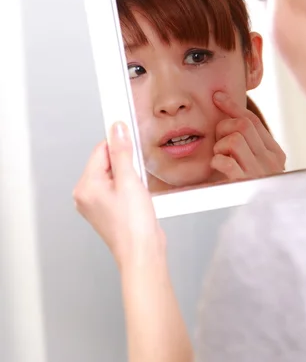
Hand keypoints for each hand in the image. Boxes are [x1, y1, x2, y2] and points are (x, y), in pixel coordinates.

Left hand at [73, 122, 163, 269]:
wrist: (143, 253)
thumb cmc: (133, 225)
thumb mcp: (129, 180)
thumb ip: (122, 152)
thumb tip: (117, 129)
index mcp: (86, 186)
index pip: (101, 150)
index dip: (120, 145)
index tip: (133, 142)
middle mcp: (86, 194)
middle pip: (106, 161)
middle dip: (125, 163)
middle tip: (136, 176)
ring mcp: (96, 203)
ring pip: (114, 174)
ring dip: (129, 175)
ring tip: (138, 191)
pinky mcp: (108, 209)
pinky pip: (118, 186)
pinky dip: (130, 186)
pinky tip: (138, 197)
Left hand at [211, 91, 285, 180]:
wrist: (253, 222)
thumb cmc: (247, 188)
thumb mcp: (255, 163)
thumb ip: (249, 142)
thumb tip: (228, 108)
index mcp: (275, 153)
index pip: (253, 121)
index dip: (232, 106)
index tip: (217, 97)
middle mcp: (271, 162)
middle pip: (243, 125)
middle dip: (223, 128)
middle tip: (218, 142)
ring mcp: (259, 174)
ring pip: (234, 140)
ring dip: (220, 146)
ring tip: (219, 157)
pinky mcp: (245, 185)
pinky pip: (226, 161)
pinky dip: (216, 161)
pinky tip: (217, 167)